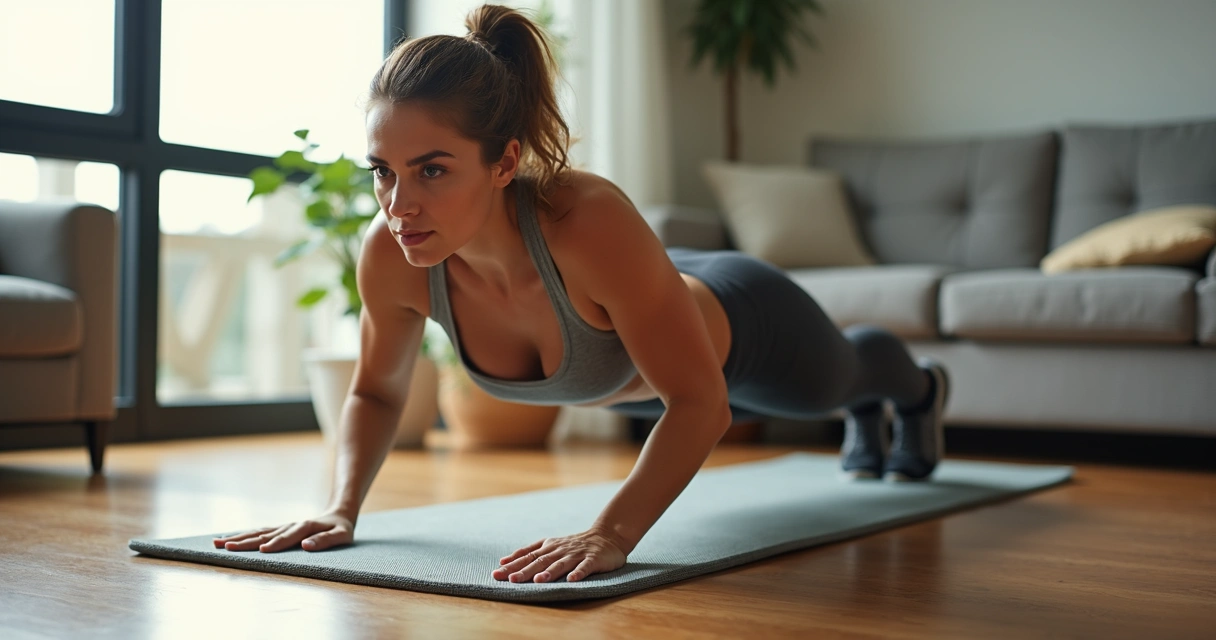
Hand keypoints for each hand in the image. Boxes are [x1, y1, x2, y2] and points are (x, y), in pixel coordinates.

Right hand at [211, 511, 354, 552]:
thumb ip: (326, 541)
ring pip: (258, 532)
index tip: (263, 550)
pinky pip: (259, 532)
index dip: (276, 543)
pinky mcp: (279, 529)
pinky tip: (228, 539)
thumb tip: (306, 545)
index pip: (288, 537)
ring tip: (218, 542)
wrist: (338, 515)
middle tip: (226, 547)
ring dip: (239, 537)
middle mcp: (290, 525)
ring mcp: (283, 527)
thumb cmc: (341, 529)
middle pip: (266, 533)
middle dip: (246, 541)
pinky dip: (244, 535)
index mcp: (305, 526)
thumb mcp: (342, 535)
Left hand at [492, 528, 627, 582]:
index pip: (528, 556)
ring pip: (561, 563)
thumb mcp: (550, 545)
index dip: (513, 565)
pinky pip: (585, 567)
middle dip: (526, 570)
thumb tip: (503, 562)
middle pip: (541, 561)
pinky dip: (578, 572)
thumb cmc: (574, 544)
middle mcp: (560, 550)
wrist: (607, 536)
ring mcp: (577, 554)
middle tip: (512, 579)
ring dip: (550, 572)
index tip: (497, 573)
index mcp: (549, 547)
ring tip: (538, 580)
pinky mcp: (593, 559)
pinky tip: (571, 580)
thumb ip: (528, 552)